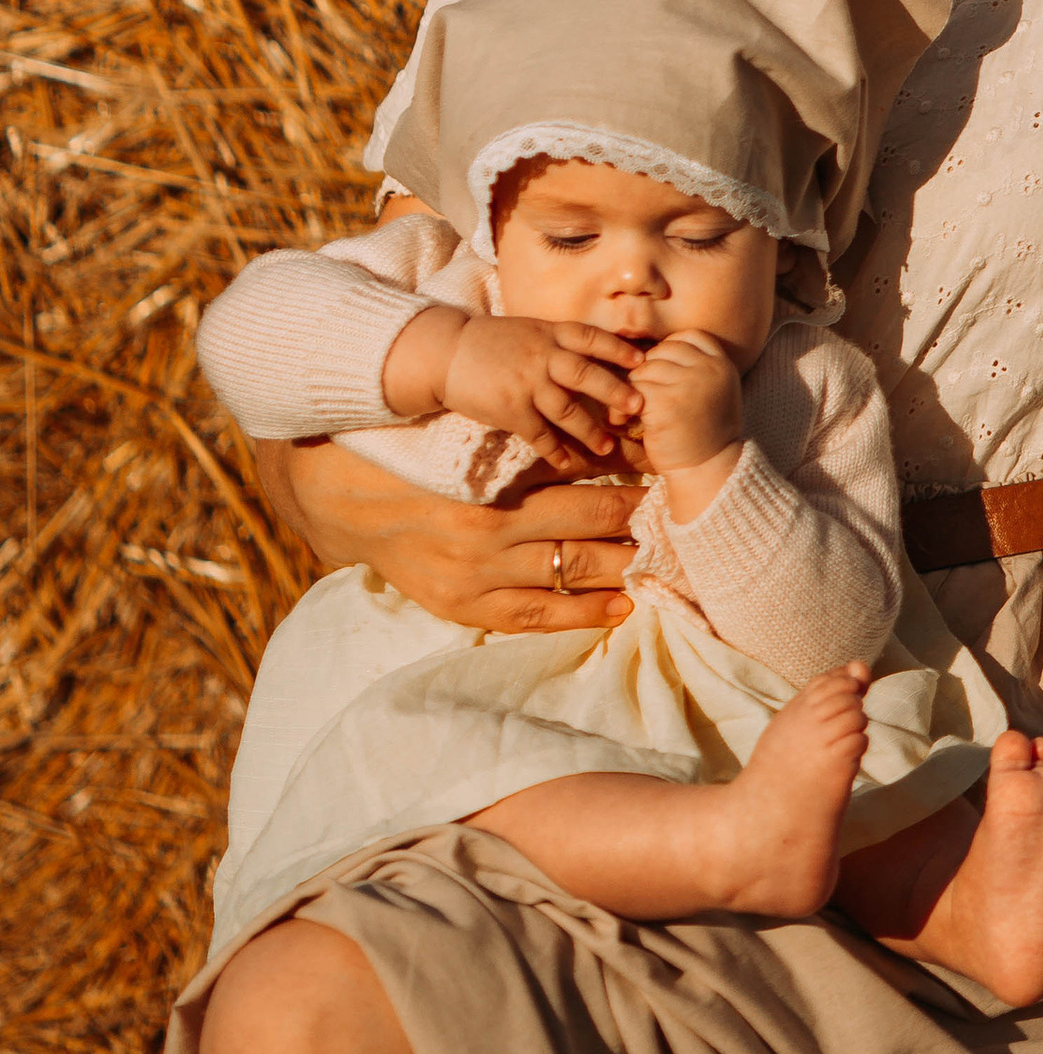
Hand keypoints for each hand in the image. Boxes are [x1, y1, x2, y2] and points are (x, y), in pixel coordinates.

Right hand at [253, 436, 638, 630]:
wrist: (351, 501)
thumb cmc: (423, 458)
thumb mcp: (478, 440)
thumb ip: (538, 440)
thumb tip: (607, 436)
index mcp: (494, 483)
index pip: (584, 484)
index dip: (632, 485)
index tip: (669, 482)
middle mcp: (488, 533)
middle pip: (584, 532)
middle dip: (636, 527)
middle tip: (681, 524)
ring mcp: (476, 577)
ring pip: (566, 576)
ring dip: (619, 570)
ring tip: (662, 565)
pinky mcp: (463, 607)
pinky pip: (533, 616)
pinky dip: (580, 613)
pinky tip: (620, 607)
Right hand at [405, 310, 642, 463]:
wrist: (447, 353)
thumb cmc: (493, 342)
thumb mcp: (531, 330)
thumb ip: (559, 341)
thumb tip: (597, 354)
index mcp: (550, 332)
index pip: (592, 337)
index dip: (619, 348)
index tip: (643, 360)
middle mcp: (542, 355)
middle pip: (586, 374)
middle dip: (615, 391)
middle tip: (639, 407)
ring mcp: (526, 383)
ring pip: (566, 409)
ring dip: (589, 430)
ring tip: (608, 447)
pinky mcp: (509, 408)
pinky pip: (537, 433)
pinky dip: (553, 450)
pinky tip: (566, 463)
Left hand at [632, 328, 743, 498]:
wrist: (708, 472)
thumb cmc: (705, 434)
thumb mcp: (714, 392)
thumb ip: (697, 368)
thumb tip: (654, 350)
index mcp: (722, 364)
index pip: (688, 337)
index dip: (669, 350)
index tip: (660, 374)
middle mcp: (708, 369)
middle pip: (662, 350)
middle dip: (646, 371)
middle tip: (639, 395)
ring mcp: (688, 383)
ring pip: (644, 369)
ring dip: (630, 389)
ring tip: (628, 410)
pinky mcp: (666, 402)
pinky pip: (634, 389)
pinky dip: (621, 406)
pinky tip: (621, 421)